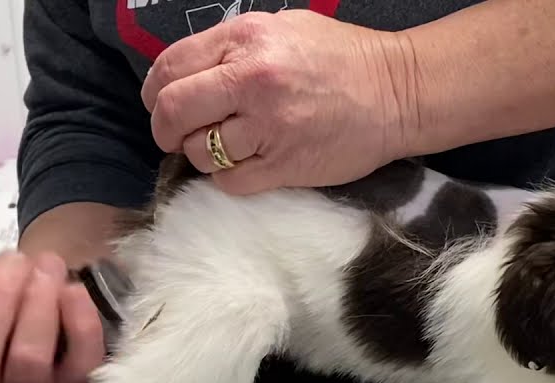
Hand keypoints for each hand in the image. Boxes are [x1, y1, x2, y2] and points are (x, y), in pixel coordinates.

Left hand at [141, 9, 414, 194]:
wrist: (398, 92)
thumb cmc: (341, 58)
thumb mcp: (282, 28)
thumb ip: (232, 48)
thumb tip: (188, 75)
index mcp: (245, 40)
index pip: (170, 69)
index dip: (156, 93)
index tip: (162, 105)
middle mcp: (251, 81)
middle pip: (174, 113)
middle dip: (166, 129)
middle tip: (177, 135)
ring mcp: (268, 126)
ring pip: (200, 152)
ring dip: (202, 155)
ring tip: (226, 148)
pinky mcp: (285, 165)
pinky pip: (230, 181)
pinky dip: (229, 177)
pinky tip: (248, 164)